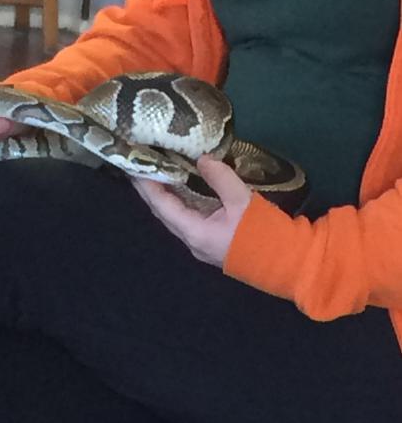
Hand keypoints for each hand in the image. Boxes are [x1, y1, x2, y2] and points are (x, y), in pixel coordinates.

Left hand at [131, 155, 252, 266]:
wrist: (286, 263)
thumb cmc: (263, 233)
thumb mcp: (242, 200)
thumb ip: (220, 178)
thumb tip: (202, 159)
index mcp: (194, 232)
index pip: (161, 206)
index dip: (147, 186)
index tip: (135, 166)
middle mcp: (191, 241)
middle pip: (163, 213)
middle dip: (151, 190)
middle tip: (142, 166)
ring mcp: (201, 245)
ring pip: (175, 218)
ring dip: (165, 197)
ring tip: (158, 175)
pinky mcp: (211, 244)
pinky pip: (187, 221)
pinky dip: (180, 204)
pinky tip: (181, 191)